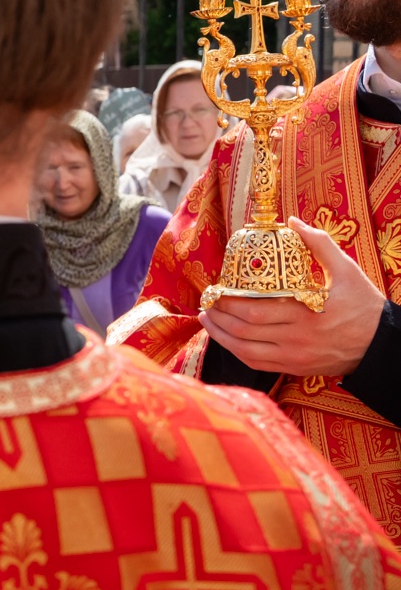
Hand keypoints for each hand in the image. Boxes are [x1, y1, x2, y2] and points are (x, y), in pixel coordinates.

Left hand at [199, 217, 387, 376]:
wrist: (382, 344)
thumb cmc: (363, 304)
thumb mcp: (346, 270)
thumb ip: (319, 244)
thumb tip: (292, 222)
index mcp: (305, 312)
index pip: (253, 310)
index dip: (228, 302)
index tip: (216, 289)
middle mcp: (296, 338)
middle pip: (244, 329)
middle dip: (219, 316)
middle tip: (207, 302)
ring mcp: (294, 356)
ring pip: (245, 350)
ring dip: (220, 335)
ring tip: (207, 319)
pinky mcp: (295, 368)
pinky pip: (256, 363)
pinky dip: (236, 351)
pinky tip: (226, 338)